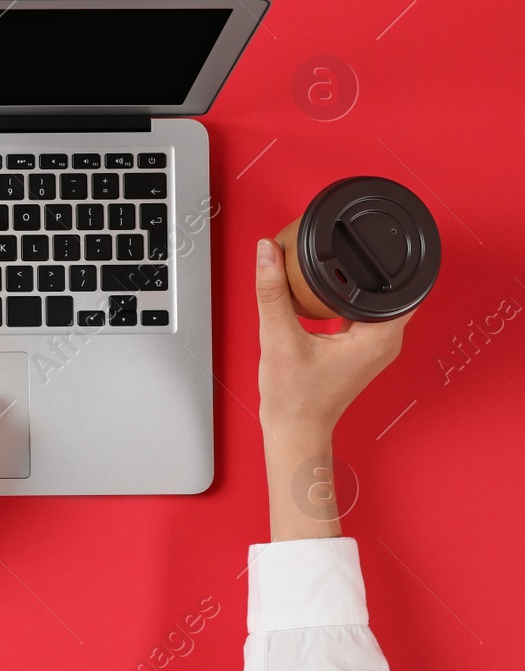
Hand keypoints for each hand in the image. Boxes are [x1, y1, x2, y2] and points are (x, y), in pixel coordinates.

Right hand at [255, 237, 412, 444]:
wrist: (293, 430)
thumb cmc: (295, 399)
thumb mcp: (278, 339)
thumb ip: (272, 291)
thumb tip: (268, 251)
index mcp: (379, 337)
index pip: (404, 285)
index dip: (388, 258)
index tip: (371, 240)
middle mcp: (385, 342)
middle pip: (392, 289)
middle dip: (371, 266)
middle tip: (348, 245)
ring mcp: (374, 348)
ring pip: (377, 302)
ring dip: (359, 283)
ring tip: (337, 264)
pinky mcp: (360, 351)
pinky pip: (363, 315)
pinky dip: (350, 300)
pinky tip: (329, 293)